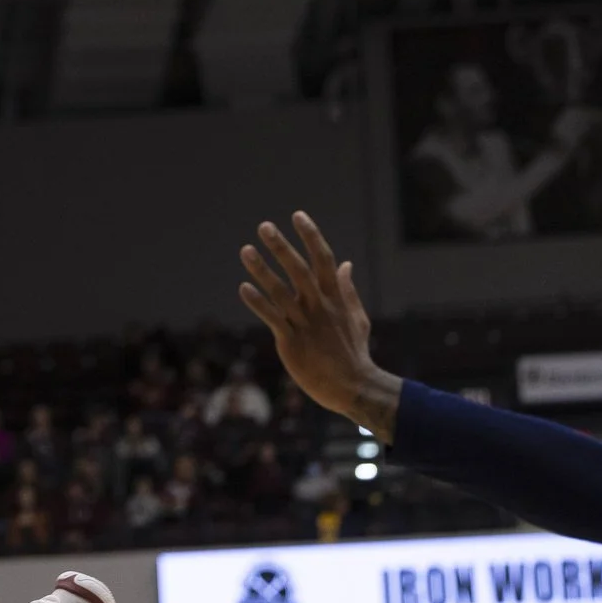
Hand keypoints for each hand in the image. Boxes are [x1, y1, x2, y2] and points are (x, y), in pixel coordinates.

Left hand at [238, 212, 398, 439]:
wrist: (353, 387)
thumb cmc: (354, 352)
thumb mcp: (357, 318)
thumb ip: (348, 290)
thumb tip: (345, 263)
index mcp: (335, 298)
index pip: (324, 260)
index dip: (311, 236)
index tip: (298, 215)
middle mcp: (319, 307)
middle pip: (299, 270)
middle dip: (282, 247)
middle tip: (264, 226)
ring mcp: (305, 323)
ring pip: (280, 292)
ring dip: (262, 270)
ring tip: (246, 250)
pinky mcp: (291, 342)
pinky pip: (272, 318)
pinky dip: (258, 303)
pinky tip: (243, 288)